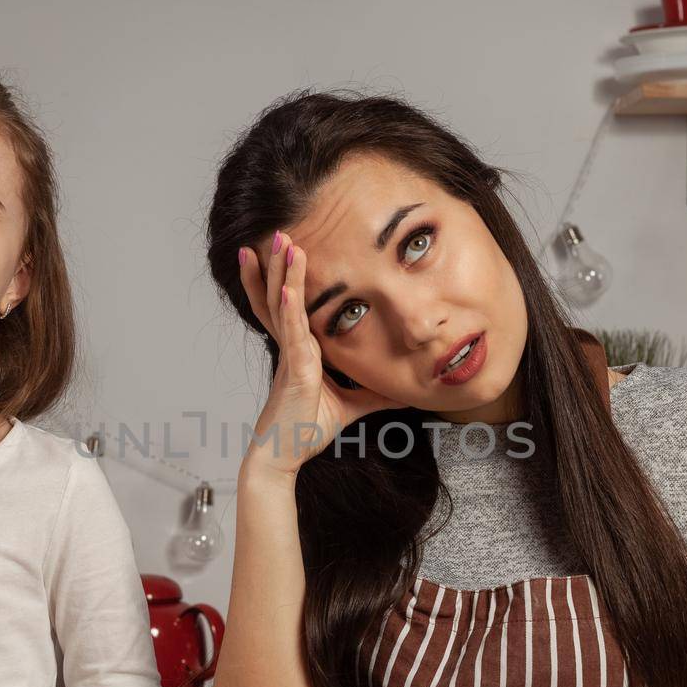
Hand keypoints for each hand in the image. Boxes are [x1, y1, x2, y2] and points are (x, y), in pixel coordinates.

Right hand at [236, 231, 399, 475]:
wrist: (285, 454)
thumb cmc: (307, 430)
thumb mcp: (353, 406)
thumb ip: (376, 396)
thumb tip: (407, 394)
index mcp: (300, 350)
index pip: (291, 305)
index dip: (287, 278)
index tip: (291, 250)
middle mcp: (291, 345)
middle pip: (280, 294)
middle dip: (280, 263)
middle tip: (281, 231)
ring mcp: (291, 353)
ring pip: (282, 302)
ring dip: (282, 270)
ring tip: (282, 240)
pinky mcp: (295, 366)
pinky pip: (291, 328)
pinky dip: (289, 303)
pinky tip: (288, 283)